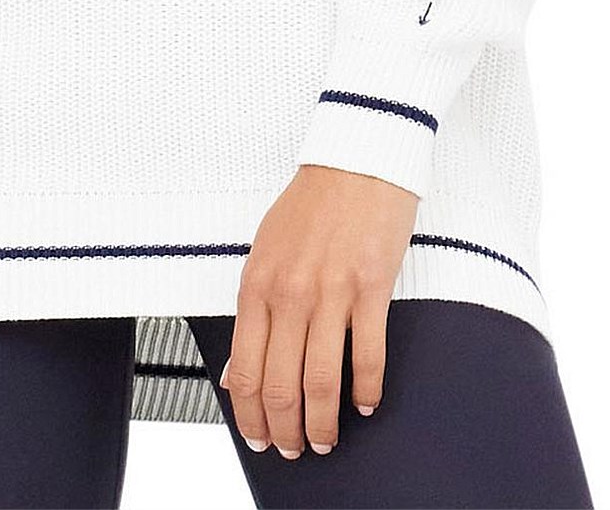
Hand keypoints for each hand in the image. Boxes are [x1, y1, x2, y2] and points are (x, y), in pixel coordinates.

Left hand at [220, 164, 417, 456]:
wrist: (356, 159)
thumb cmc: (311, 205)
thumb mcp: (265, 252)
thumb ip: (253, 312)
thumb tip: (238, 373)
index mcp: (257, 284)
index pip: (245, 370)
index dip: (251, 416)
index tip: (259, 438)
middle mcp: (289, 293)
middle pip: (281, 385)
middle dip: (285, 430)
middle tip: (293, 450)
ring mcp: (331, 291)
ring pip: (322, 381)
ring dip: (323, 423)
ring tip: (325, 440)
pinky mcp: (371, 286)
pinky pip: (368, 355)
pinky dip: (368, 390)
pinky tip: (367, 405)